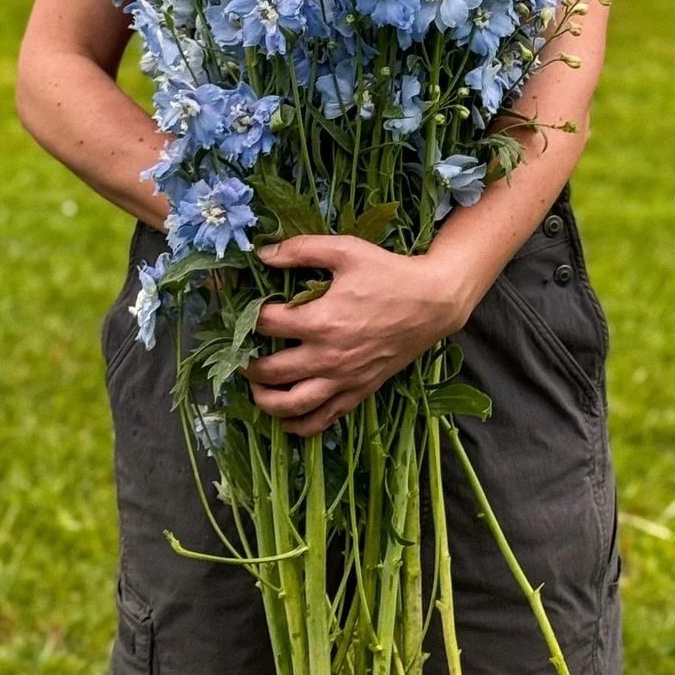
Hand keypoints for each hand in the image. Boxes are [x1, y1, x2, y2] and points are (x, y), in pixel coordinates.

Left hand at [246, 235, 464, 436]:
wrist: (432, 302)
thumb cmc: (387, 273)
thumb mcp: (345, 250)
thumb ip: (300, 249)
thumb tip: (262, 254)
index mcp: (321, 320)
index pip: (267, 324)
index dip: (249, 316)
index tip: (245, 310)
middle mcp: (328, 356)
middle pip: (270, 371)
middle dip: (248, 363)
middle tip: (242, 352)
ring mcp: (344, 379)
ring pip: (292, 406)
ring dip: (265, 401)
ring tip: (256, 387)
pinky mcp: (359, 391)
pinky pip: (323, 419)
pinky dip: (300, 425)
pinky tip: (287, 418)